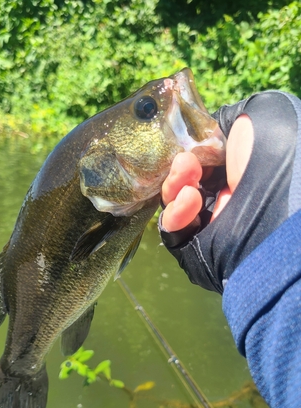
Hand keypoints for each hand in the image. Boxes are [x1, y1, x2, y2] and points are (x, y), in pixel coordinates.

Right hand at [159, 91, 297, 292]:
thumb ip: (230, 117)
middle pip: (185, 180)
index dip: (191, 149)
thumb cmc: (276, 158)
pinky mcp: (199, 248)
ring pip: (174, 203)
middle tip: (185, 162)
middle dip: (180, 168)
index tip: (190, 144)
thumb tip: (208, 130)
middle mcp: (229, 196)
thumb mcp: (262, 114)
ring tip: (185, 176)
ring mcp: (214, 223)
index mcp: (244, 169)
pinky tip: (189, 199)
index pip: (204, 159)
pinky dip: (176, 213)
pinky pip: (174, 231)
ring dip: (174, 186)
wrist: (278, 209)